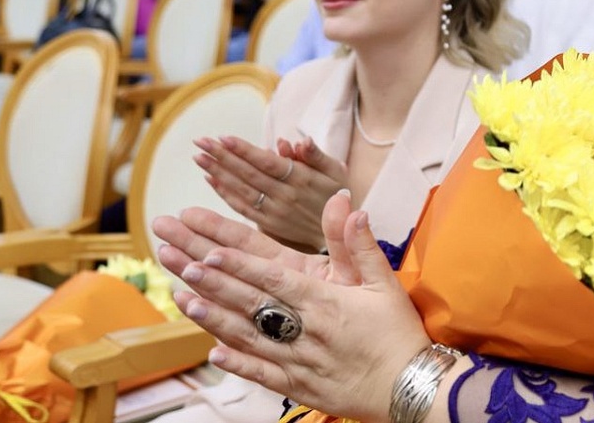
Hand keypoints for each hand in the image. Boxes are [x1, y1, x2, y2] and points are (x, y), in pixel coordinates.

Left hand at [152, 198, 429, 420]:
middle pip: (252, 303)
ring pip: (248, 338)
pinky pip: (262, 374)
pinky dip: (237, 364)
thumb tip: (352, 205)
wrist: (412, 388)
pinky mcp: (300, 386)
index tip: (212, 251)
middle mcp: (306, 331)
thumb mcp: (386, 284)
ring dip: (214, 318)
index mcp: (326, 303)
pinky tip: (213, 353)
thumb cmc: (399, 334)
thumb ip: (362, 244)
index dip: (240, 265)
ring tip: (183, 299)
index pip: (275, 279)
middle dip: (213, 282)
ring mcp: (299, 360)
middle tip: (182, 263)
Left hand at [194, 135, 347, 252]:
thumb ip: (316, 155)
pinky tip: (210, 179)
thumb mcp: (336, 171)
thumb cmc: (337, 195)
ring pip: (242, 191)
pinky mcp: (268, 224)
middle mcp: (285, 196)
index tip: (223, 137)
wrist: (339, 235)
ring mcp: (275, 212)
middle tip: (200, 141)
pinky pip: (242, 208)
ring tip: (198, 157)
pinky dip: (225, 194)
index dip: (245, 151)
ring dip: (218, 173)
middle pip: (249, 174)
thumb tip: (299, 140)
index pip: (268, 163)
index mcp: (302, 180)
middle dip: (223, 157)